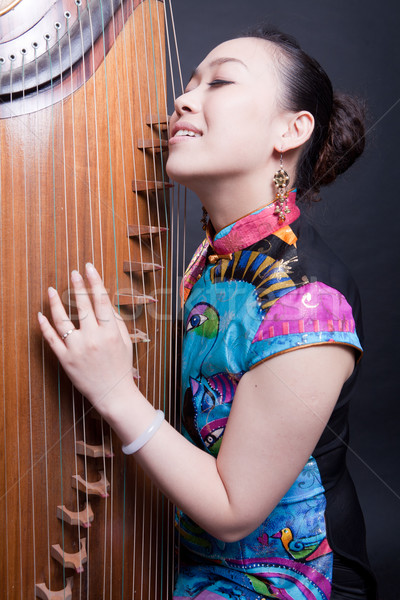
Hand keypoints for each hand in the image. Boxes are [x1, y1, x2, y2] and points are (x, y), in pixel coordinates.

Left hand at [38, 263, 134, 415]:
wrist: (113, 394)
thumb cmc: (121, 366)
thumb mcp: (126, 341)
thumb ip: (116, 320)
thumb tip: (105, 300)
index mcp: (111, 332)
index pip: (101, 301)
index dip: (94, 282)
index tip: (89, 268)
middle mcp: (94, 338)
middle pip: (83, 306)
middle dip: (77, 286)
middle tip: (73, 272)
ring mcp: (77, 349)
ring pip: (63, 321)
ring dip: (56, 303)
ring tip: (51, 290)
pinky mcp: (66, 360)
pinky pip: (52, 340)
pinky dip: (45, 326)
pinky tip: (40, 315)